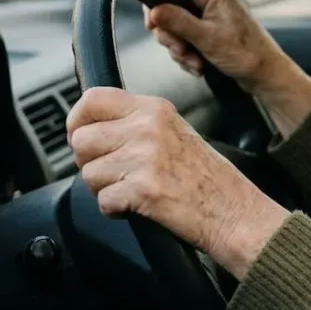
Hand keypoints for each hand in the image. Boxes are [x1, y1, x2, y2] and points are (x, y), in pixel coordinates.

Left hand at [66, 87, 287, 277]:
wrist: (233, 211)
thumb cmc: (206, 177)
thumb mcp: (173, 132)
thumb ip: (135, 124)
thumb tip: (89, 129)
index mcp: (154, 108)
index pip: (92, 99)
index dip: (77, 121)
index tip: (80, 135)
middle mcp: (148, 127)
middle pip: (81, 139)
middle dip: (90, 162)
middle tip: (114, 173)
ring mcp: (145, 157)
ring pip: (88, 173)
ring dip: (104, 189)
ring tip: (133, 190)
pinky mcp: (142, 188)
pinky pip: (103, 201)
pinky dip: (115, 210)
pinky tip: (138, 207)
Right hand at [146, 0, 310, 133]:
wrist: (264, 73)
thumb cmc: (244, 53)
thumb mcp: (205, 38)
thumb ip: (177, 21)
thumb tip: (152, 10)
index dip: (155, 2)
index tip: (152, 25)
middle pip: (168, 7)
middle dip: (170, 34)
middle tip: (181, 50)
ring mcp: (209, 11)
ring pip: (174, 25)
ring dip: (179, 48)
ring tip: (194, 62)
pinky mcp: (209, 26)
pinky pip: (185, 36)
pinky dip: (187, 52)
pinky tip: (198, 64)